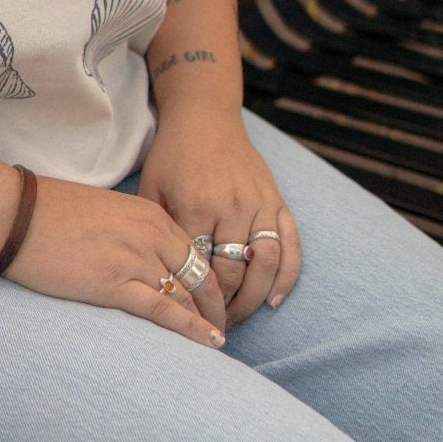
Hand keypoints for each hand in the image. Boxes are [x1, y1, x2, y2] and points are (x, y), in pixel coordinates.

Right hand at [4, 176, 227, 346]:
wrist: (16, 215)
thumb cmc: (50, 211)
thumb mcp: (106, 211)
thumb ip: (132, 231)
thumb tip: (143, 256)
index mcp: (150, 214)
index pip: (195, 251)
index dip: (210, 279)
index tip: (216, 298)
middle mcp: (151, 235)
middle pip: (199, 275)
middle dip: (216, 303)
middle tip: (224, 324)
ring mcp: (135, 260)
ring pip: (186, 296)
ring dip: (205, 320)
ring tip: (216, 341)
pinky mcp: (115, 286)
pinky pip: (164, 311)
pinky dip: (191, 329)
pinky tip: (207, 342)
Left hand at [137, 105, 300, 325]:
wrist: (205, 117)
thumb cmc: (172, 156)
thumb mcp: (152, 190)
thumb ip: (160, 231)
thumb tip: (162, 278)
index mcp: (196, 206)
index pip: (201, 268)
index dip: (196, 298)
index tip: (189, 318)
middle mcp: (232, 207)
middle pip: (235, 273)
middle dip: (225, 305)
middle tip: (214, 324)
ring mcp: (259, 204)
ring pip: (266, 265)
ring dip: (255, 298)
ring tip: (240, 316)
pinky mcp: (276, 200)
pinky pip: (291, 244)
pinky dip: (287, 275)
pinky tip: (274, 299)